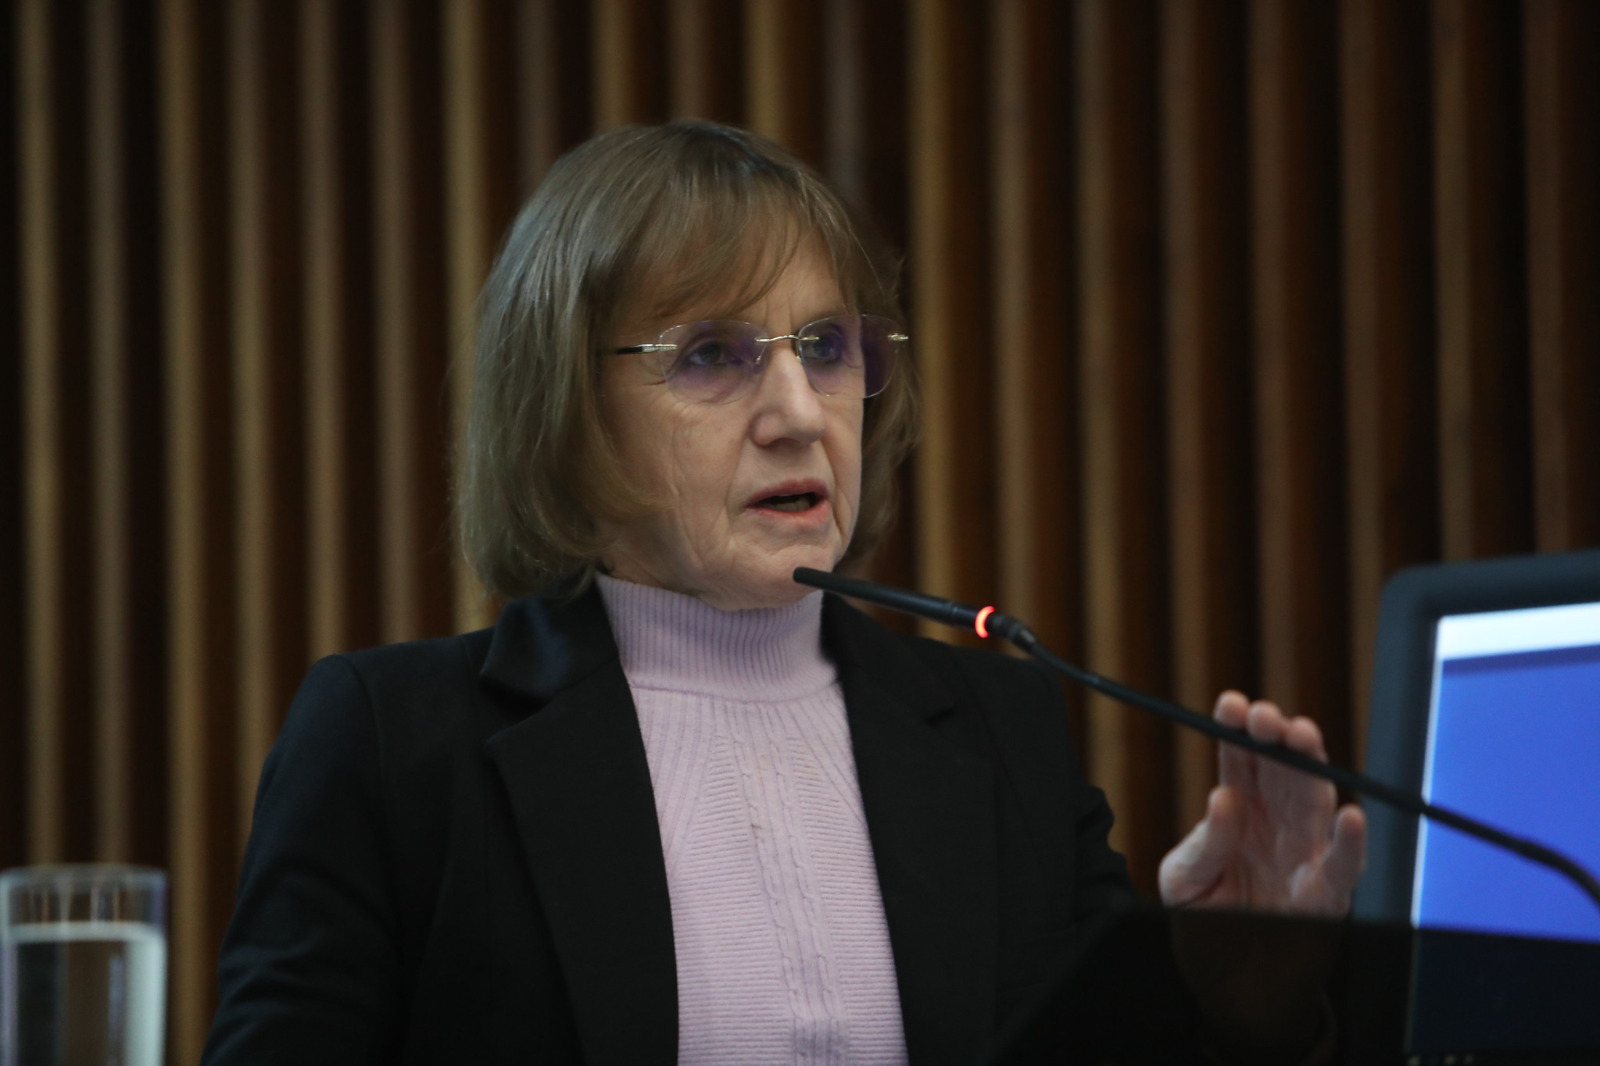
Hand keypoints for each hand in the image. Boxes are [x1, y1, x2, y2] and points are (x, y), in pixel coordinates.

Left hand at [1159, 691, 1366, 915]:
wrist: (1224, 977)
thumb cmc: (1202, 919)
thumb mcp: (1185, 879)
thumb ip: (1204, 843)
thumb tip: (1224, 798)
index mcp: (1240, 808)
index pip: (1241, 759)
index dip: (1238, 728)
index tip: (1231, 705)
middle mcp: (1277, 821)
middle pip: (1283, 768)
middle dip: (1278, 735)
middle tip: (1266, 717)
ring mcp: (1305, 852)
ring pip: (1316, 799)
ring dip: (1312, 766)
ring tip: (1302, 737)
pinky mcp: (1326, 892)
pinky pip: (1345, 865)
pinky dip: (1351, 842)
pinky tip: (1350, 817)